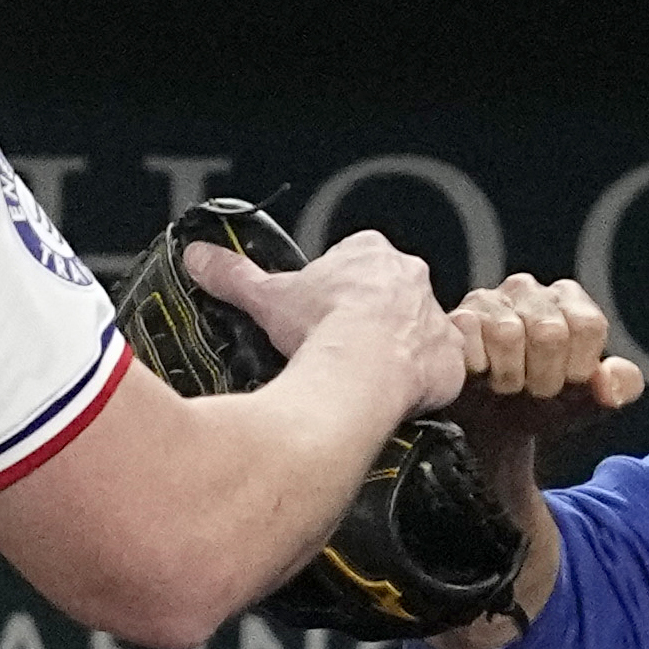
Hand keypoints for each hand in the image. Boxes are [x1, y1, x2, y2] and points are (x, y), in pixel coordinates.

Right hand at [182, 230, 465, 412]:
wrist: (361, 370)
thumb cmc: (321, 328)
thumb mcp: (268, 297)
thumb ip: (233, 274)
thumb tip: (198, 257)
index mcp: (370, 254)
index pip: (356, 264)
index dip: (336, 291)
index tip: (322, 314)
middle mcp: (410, 278)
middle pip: (390, 296)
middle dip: (370, 319)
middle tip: (341, 348)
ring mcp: (434, 317)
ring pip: (417, 331)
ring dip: (398, 349)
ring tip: (366, 376)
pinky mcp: (450, 357)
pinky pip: (441, 368)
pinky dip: (423, 381)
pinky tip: (396, 395)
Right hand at [449, 273, 646, 434]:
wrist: (491, 428)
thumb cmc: (543, 406)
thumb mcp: (590, 402)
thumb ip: (619, 388)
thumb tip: (609, 379)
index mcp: (570, 300)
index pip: (587, 324)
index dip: (577, 367)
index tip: (566, 384)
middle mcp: (530, 290)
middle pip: (550, 331)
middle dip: (544, 377)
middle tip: (533, 389)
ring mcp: (489, 299)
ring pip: (508, 334)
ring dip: (509, 377)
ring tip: (506, 384)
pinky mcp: (456, 316)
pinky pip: (472, 339)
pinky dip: (479, 371)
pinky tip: (481, 375)